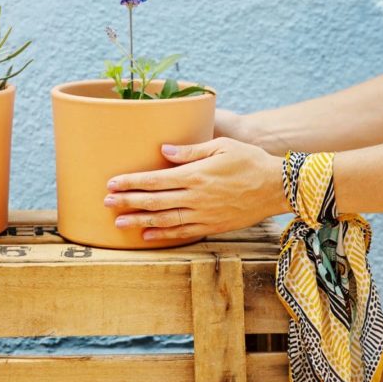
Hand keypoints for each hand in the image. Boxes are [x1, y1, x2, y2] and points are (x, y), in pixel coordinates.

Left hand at [104, 137, 287, 240]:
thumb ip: (189, 151)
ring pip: (164, 220)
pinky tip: (146, 235)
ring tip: (118, 222)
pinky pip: (182, 233)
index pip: (154, 180)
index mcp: (195, 175)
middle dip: (127, 202)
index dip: (131, 182)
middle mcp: (195, 197)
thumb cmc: (249, 161)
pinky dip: (163, 234)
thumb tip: (163, 151)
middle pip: (154, 201)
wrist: (277, 188)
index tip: (112, 183)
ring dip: (139, 221)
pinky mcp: (212, 226)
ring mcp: (203, 214)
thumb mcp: (220, 146)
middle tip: (106, 202)